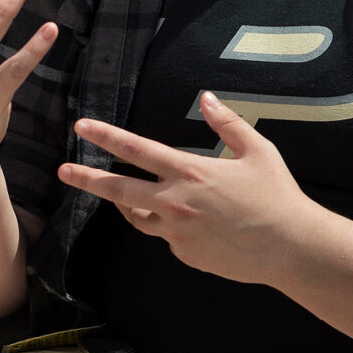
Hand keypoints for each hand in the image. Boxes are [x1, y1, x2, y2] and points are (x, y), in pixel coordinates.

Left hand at [56, 92, 324, 285]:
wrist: (289, 247)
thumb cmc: (276, 195)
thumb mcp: (257, 151)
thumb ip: (227, 123)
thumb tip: (206, 98)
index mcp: (190, 172)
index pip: (137, 150)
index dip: (106, 136)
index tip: (82, 127)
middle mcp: (176, 203)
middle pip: (119, 190)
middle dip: (87, 179)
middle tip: (63, 172)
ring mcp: (177, 233)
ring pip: (138, 217)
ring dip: (126, 204)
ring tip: (120, 196)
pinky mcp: (185, 255)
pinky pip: (167, 237)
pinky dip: (169, 226)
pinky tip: (189, 222)